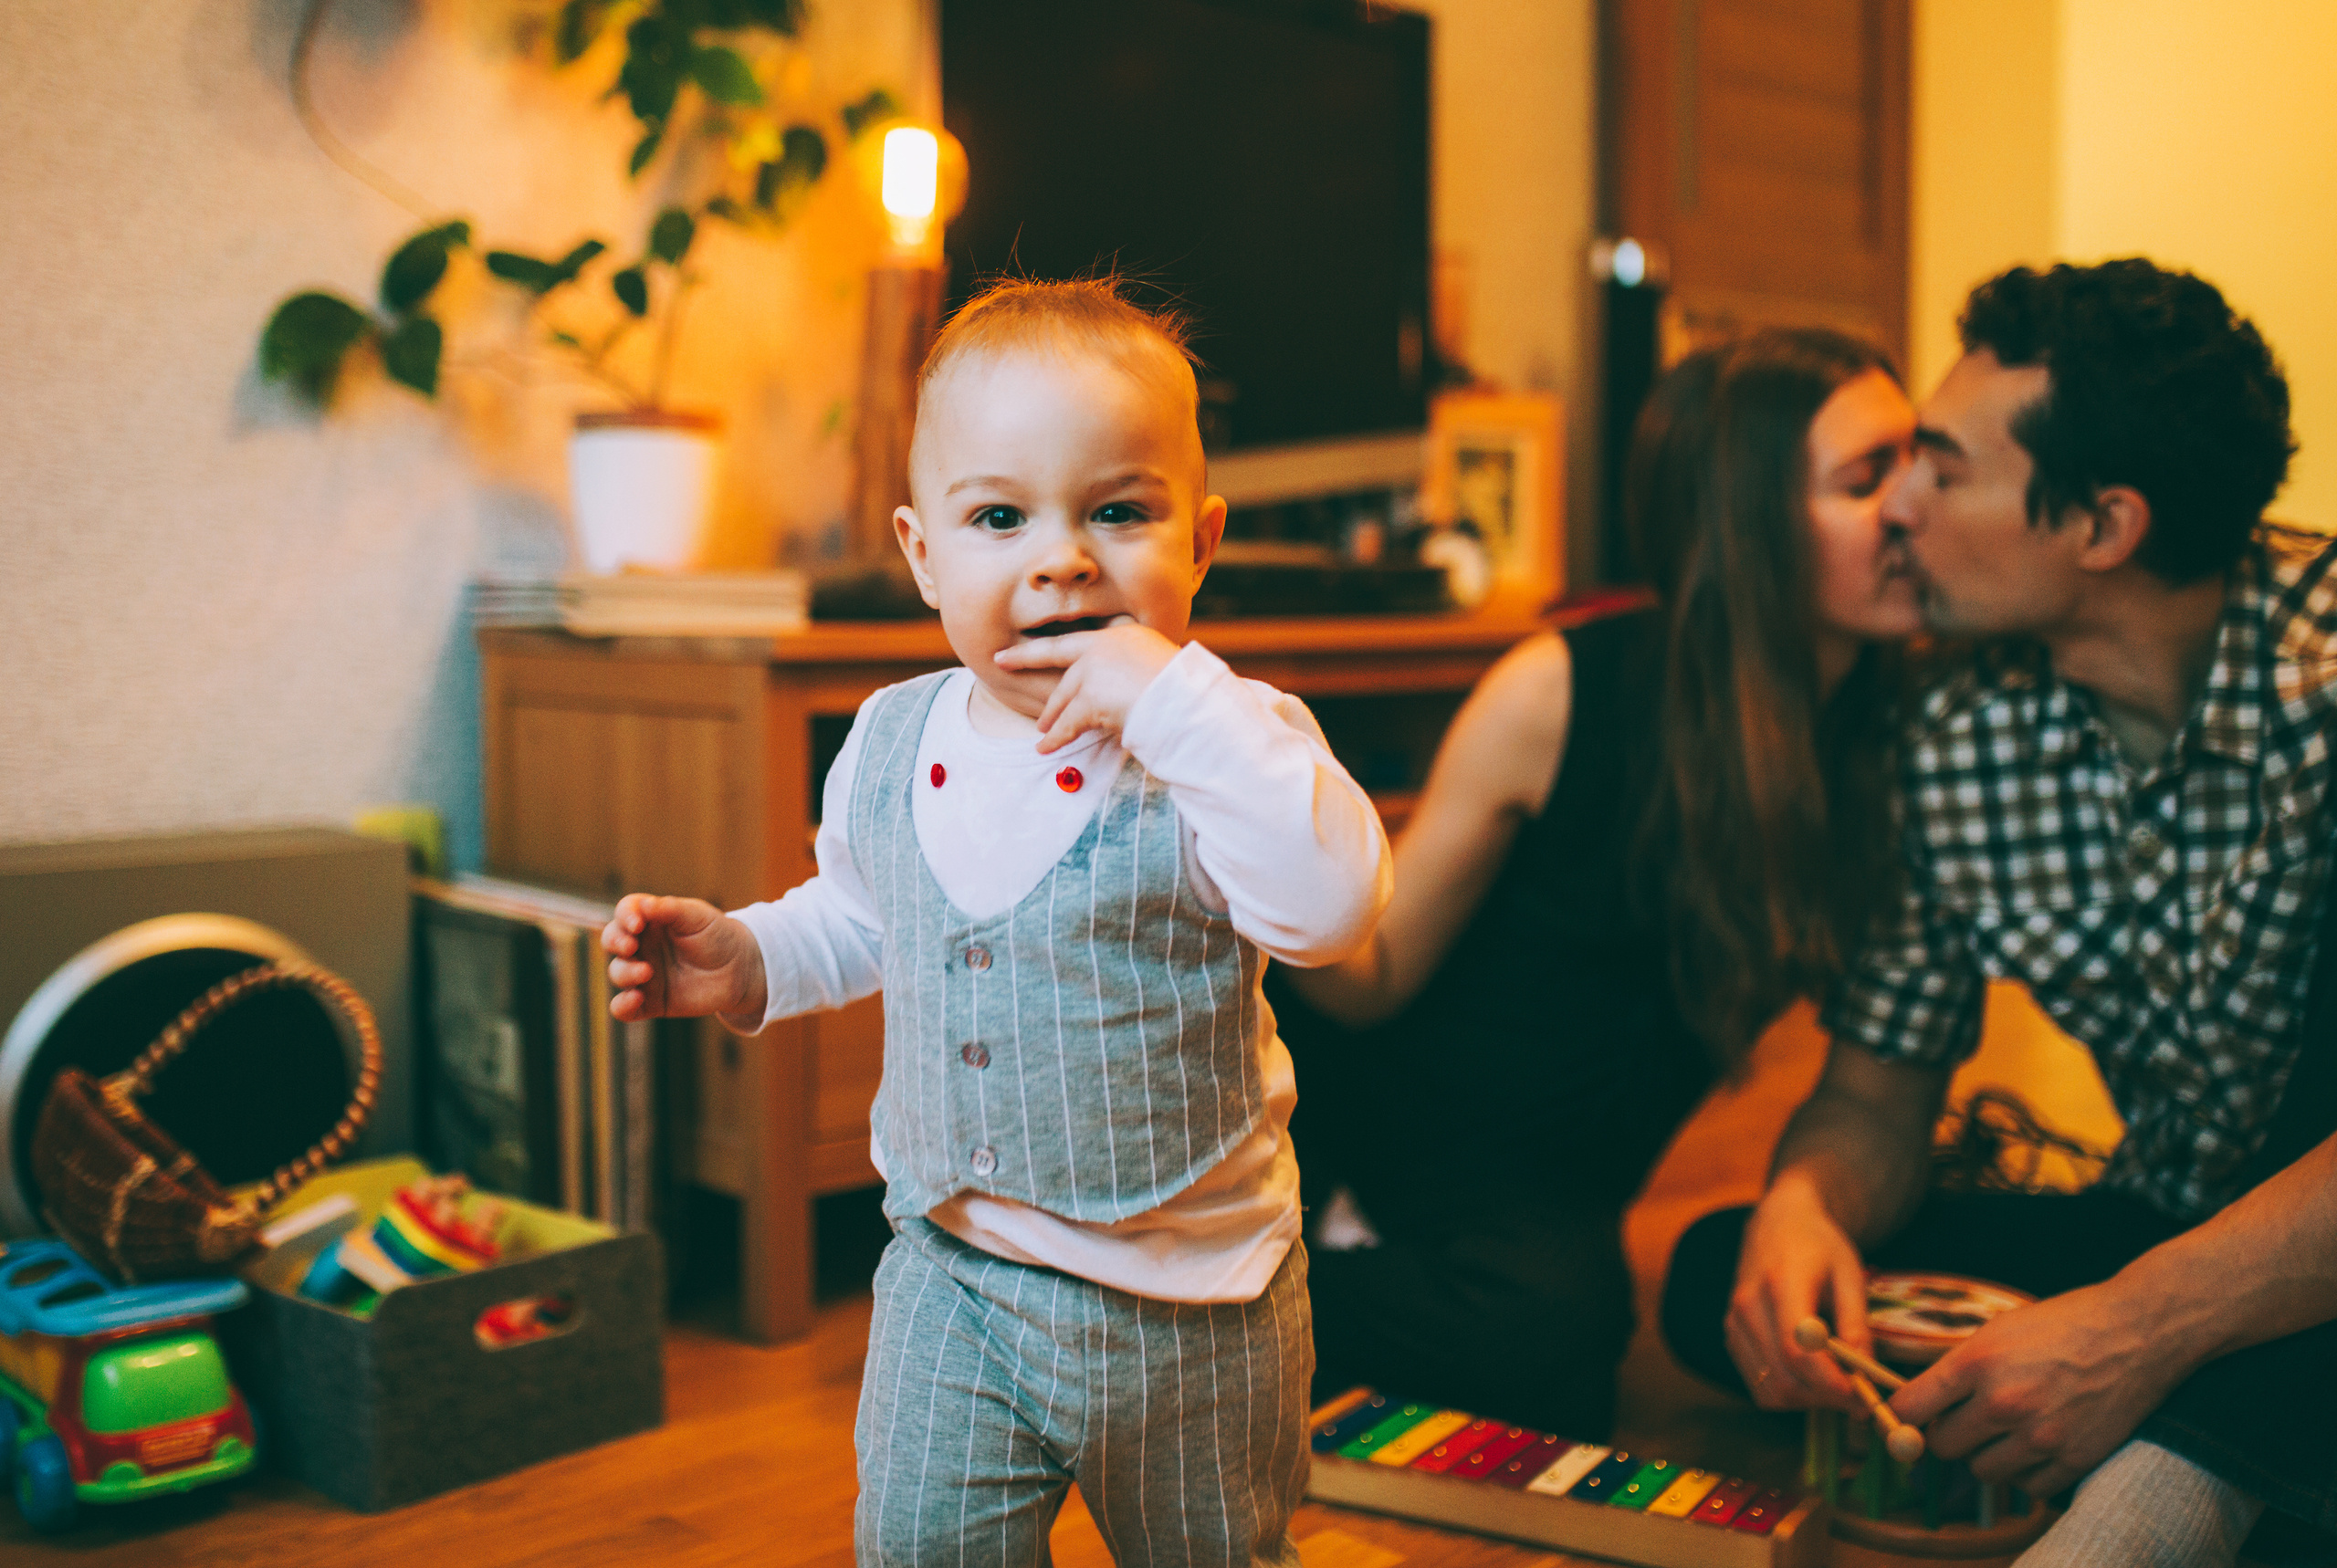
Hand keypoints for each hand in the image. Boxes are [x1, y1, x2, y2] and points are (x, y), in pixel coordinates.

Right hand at [601, 893, 765, 1022]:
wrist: (741, 970)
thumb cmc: (718, 936)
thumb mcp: (698, 916)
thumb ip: (670, 909)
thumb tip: (642, 905)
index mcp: (652, 920)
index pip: (626, 912)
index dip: (625, 915)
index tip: (637, 923)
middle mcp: (643, 946)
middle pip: (612, 940)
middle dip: (615, 942)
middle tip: (631, 946)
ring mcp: (644, 974)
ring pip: (617, 972)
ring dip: (625, 972)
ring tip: (648, 971)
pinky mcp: (650, 1001)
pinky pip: (623, 1008)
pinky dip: (622, 1006)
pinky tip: (636, 998)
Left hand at [991, 618, 1179, 752]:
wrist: (1190, 700)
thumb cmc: (1187, 691)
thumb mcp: (1162, 667)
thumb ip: (1137, 670)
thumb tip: (1128, 689)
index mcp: (1123, 635)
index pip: (1073, 641)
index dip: (1035, 649)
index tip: (1004, 654)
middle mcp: (1105, 645)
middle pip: (1063, 667)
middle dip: (1041, 681)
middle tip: (1023, 690)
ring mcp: (1095, 669)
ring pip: (1065, 698)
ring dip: (1052, 718)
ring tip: (1043, 734)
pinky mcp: (1091, 696)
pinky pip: (1067, 723)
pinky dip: (1055, 738)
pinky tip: (1044, 747)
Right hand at [1724, 1176, 1872, 1412]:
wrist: (1779, 1223)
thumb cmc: (1820, 1245)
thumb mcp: (1850, 1276)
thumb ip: (1856, 1326)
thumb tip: (1866, 1376)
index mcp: (1781, 1284)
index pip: (1799, 1352)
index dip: (1833, 1385)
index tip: (1865, 1397)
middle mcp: (1747, 1306)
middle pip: (1785, 1378)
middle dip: (1826, 1398)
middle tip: (1858, 1395)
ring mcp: (1734, 1323)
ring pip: (1770, 1390)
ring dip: (1808, 1400)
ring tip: (1835, 1383)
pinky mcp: (1731, 1335)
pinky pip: (1758, 1384)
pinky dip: (1788, 1392)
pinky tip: (1811, 1374)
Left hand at [1890, 1281, 2187, 1497]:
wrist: (2135, 1333)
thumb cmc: (2063, 1324)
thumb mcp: (1998, 1329)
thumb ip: (1958, 1367)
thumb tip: (1920, 1403)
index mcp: (1977, 1362)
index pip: (1910, 1407)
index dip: (1902, 1415)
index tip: (1907, 1418)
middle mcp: (2004, 1402)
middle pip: (1943, 1446)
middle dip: (1948, 1434)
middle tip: (1966, 1420)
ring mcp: (2040, 1436)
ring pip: (1982, 1472)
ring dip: (1986, 1455)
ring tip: (2006, 1429)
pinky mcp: (2074, 1459)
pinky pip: (2026, 1487)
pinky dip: (2026, 1472)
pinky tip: (2037, 1445)